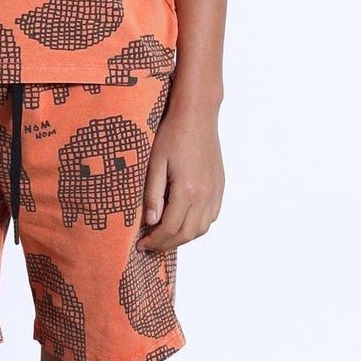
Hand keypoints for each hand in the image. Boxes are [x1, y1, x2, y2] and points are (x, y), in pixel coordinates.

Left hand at [138, 100, 222, 251]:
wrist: (197, 115)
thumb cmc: (173, 134)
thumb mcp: (155, 163)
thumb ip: (152, 195)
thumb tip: (151, 222)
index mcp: (187, 190)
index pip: (170, 228)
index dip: (155, 241)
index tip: (141, 245)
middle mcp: (205, 195)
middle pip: (187, 233)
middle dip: (167, 244)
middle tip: (149, 245)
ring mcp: (215, 191)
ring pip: (201, 228)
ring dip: (182, 237)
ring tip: (164, 236)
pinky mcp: (219, 186)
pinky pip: (211, 216)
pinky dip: (197, 226)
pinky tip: (183, 222)